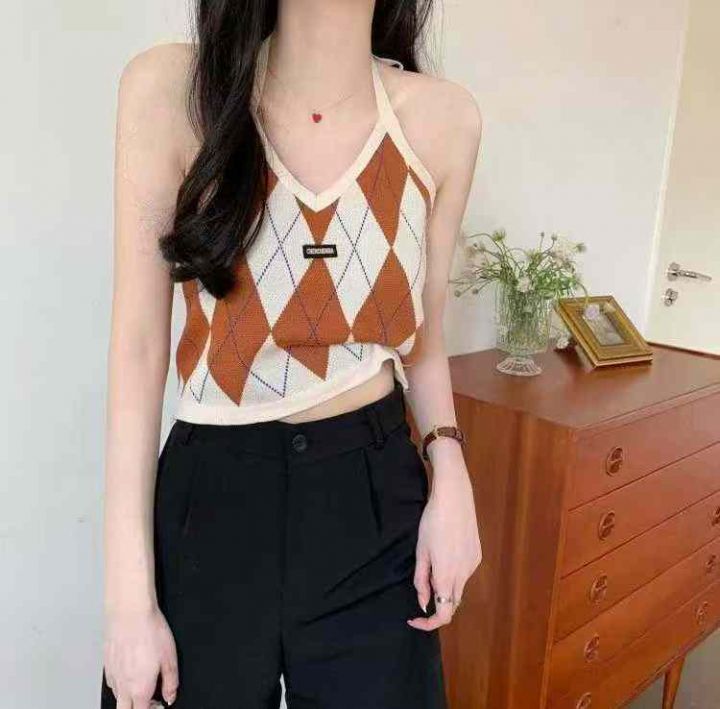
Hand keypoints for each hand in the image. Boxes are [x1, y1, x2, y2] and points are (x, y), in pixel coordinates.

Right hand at [104, 605, 178, 707]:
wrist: (129, 613)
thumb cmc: (150, 631)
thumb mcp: (170, 657)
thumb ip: (171, 681)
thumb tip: (170, 695)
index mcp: (140, 688)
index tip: (159, 704)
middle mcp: (123, 686)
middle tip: (149, 701)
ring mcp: (112, 676)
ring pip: (117, 698)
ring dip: (129, 698)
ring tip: (141, 686)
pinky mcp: (106, 665)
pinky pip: (112, 683)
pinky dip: (121, 685)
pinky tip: (129, 674)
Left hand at [407, 443, 481, 630]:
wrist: (455, 499)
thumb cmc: (432, 522)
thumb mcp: (421, 551)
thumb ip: (421, 580)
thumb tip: (424, 603)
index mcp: (446, 576)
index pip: (443, 615)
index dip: (428, 623)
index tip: (415, 618)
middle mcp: (463, 575)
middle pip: (452, 604)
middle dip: (436, 604)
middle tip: (421, 591)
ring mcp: (473, 566)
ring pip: (459, 588)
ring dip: (445, 588)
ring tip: (432, 563)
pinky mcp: (477, 556)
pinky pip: (465, 574)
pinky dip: (454, 574)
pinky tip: (446, 554)